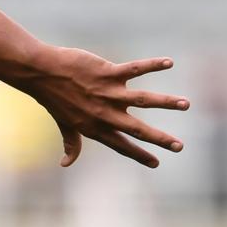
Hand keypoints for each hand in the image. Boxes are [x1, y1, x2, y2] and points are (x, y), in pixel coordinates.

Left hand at [22, 47, 189, 167]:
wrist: (41, 73)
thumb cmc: (54, 99)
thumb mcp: (64, 125)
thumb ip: (71, 144)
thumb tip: (65, 163)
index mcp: (95, 127)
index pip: (121, 145)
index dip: (138, 155)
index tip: (156, 163)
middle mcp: (104, 113)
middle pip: (137, 129)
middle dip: (159, 138)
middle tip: (180, 146)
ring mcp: (107, 93)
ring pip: (142, 100)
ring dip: (165, 102)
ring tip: (185, 104)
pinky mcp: (107, 73)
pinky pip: (134, 69)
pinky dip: (152, 65)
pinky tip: (169, 63)